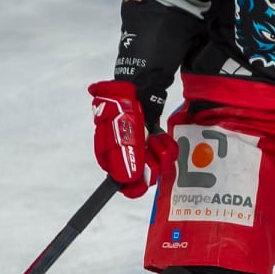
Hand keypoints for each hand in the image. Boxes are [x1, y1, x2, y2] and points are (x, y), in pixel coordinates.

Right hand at [89, 81, 170, 197]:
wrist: (137, 87)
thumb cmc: (122, 106)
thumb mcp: (121, 131)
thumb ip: (122, 156)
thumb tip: (125, 180)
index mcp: (109, 155)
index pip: (119, 181)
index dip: (132, 186)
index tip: (142, 183)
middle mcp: (124, 154)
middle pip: (141, 177)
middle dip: (150, 166)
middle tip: (150, 150)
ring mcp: (140, 148)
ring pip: (156, 166)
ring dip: (160, 153)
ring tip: (154, 138)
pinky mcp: (153, 142)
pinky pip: (165, 153)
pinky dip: (166, 145)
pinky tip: (159, 135)